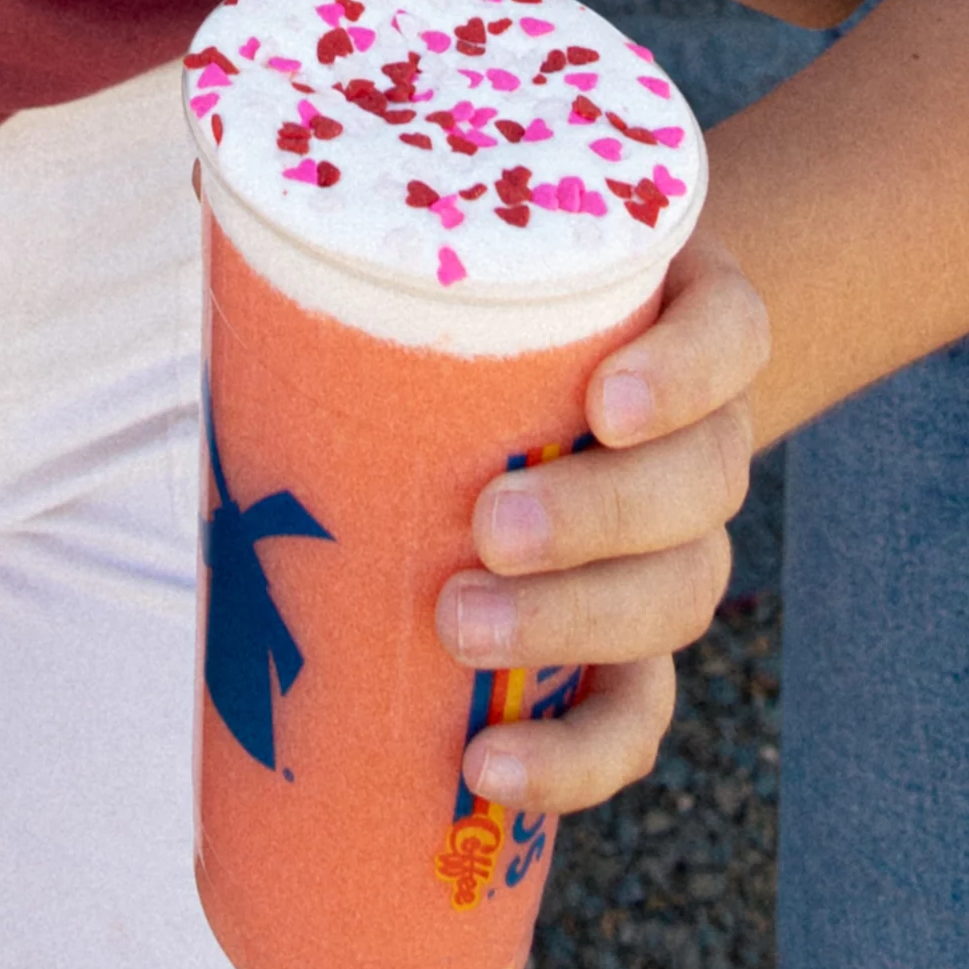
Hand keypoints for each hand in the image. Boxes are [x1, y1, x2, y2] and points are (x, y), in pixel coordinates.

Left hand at [432, 231, 768, 814]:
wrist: (531, 387)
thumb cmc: (489, 300)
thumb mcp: (471, 247)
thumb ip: (392, 226)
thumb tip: (239, 203)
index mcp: (683, 320)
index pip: (730, 333)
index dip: (684, 373)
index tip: (602, 400)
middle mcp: (700, 436)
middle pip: (703, 482)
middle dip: (599, 516)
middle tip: (488, 527)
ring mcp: (677, 548)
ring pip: (678, 594)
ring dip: (571, 624)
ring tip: (456, 627)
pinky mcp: (632, 648)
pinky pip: (636, 715)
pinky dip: (574, 753)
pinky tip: (487, 766)